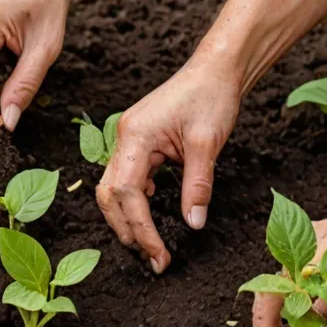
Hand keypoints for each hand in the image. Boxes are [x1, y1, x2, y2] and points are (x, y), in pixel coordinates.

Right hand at [96, 57, 239, 272]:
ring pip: (114, 190)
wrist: (216, 68)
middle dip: (128, 230)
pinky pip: (127, 178)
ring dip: (128, 218)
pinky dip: (135, 201)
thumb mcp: (207, 143)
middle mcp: (123, 139)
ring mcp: (128, 140)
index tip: (159, 254)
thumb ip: (197, 185)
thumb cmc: (211, 96)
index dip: (141, 229)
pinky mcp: (138, 142)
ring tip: (150, 243)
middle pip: (110, 196)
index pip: (127, 195)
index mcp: (135, 137)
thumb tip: (192, 223)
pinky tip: (152, 210)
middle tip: (154, 258)